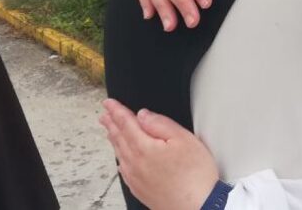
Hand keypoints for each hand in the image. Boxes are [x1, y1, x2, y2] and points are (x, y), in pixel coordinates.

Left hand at [100, 99, 219, 209]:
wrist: (197, 207)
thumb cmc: (195, 175)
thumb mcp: (184, 139)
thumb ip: (160, 124)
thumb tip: (143, 115)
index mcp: (144, 147)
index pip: (126, 124)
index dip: (117, 111)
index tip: (109, 103)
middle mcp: (135, 163)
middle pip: (119, 138)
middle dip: (111, 124)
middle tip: (104, 114)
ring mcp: (136, 178)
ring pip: (120, 154)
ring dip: (113, 139)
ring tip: (110, 131)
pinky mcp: (140, 189)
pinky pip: (123, 169)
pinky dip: (119, 158)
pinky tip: (121, 158)